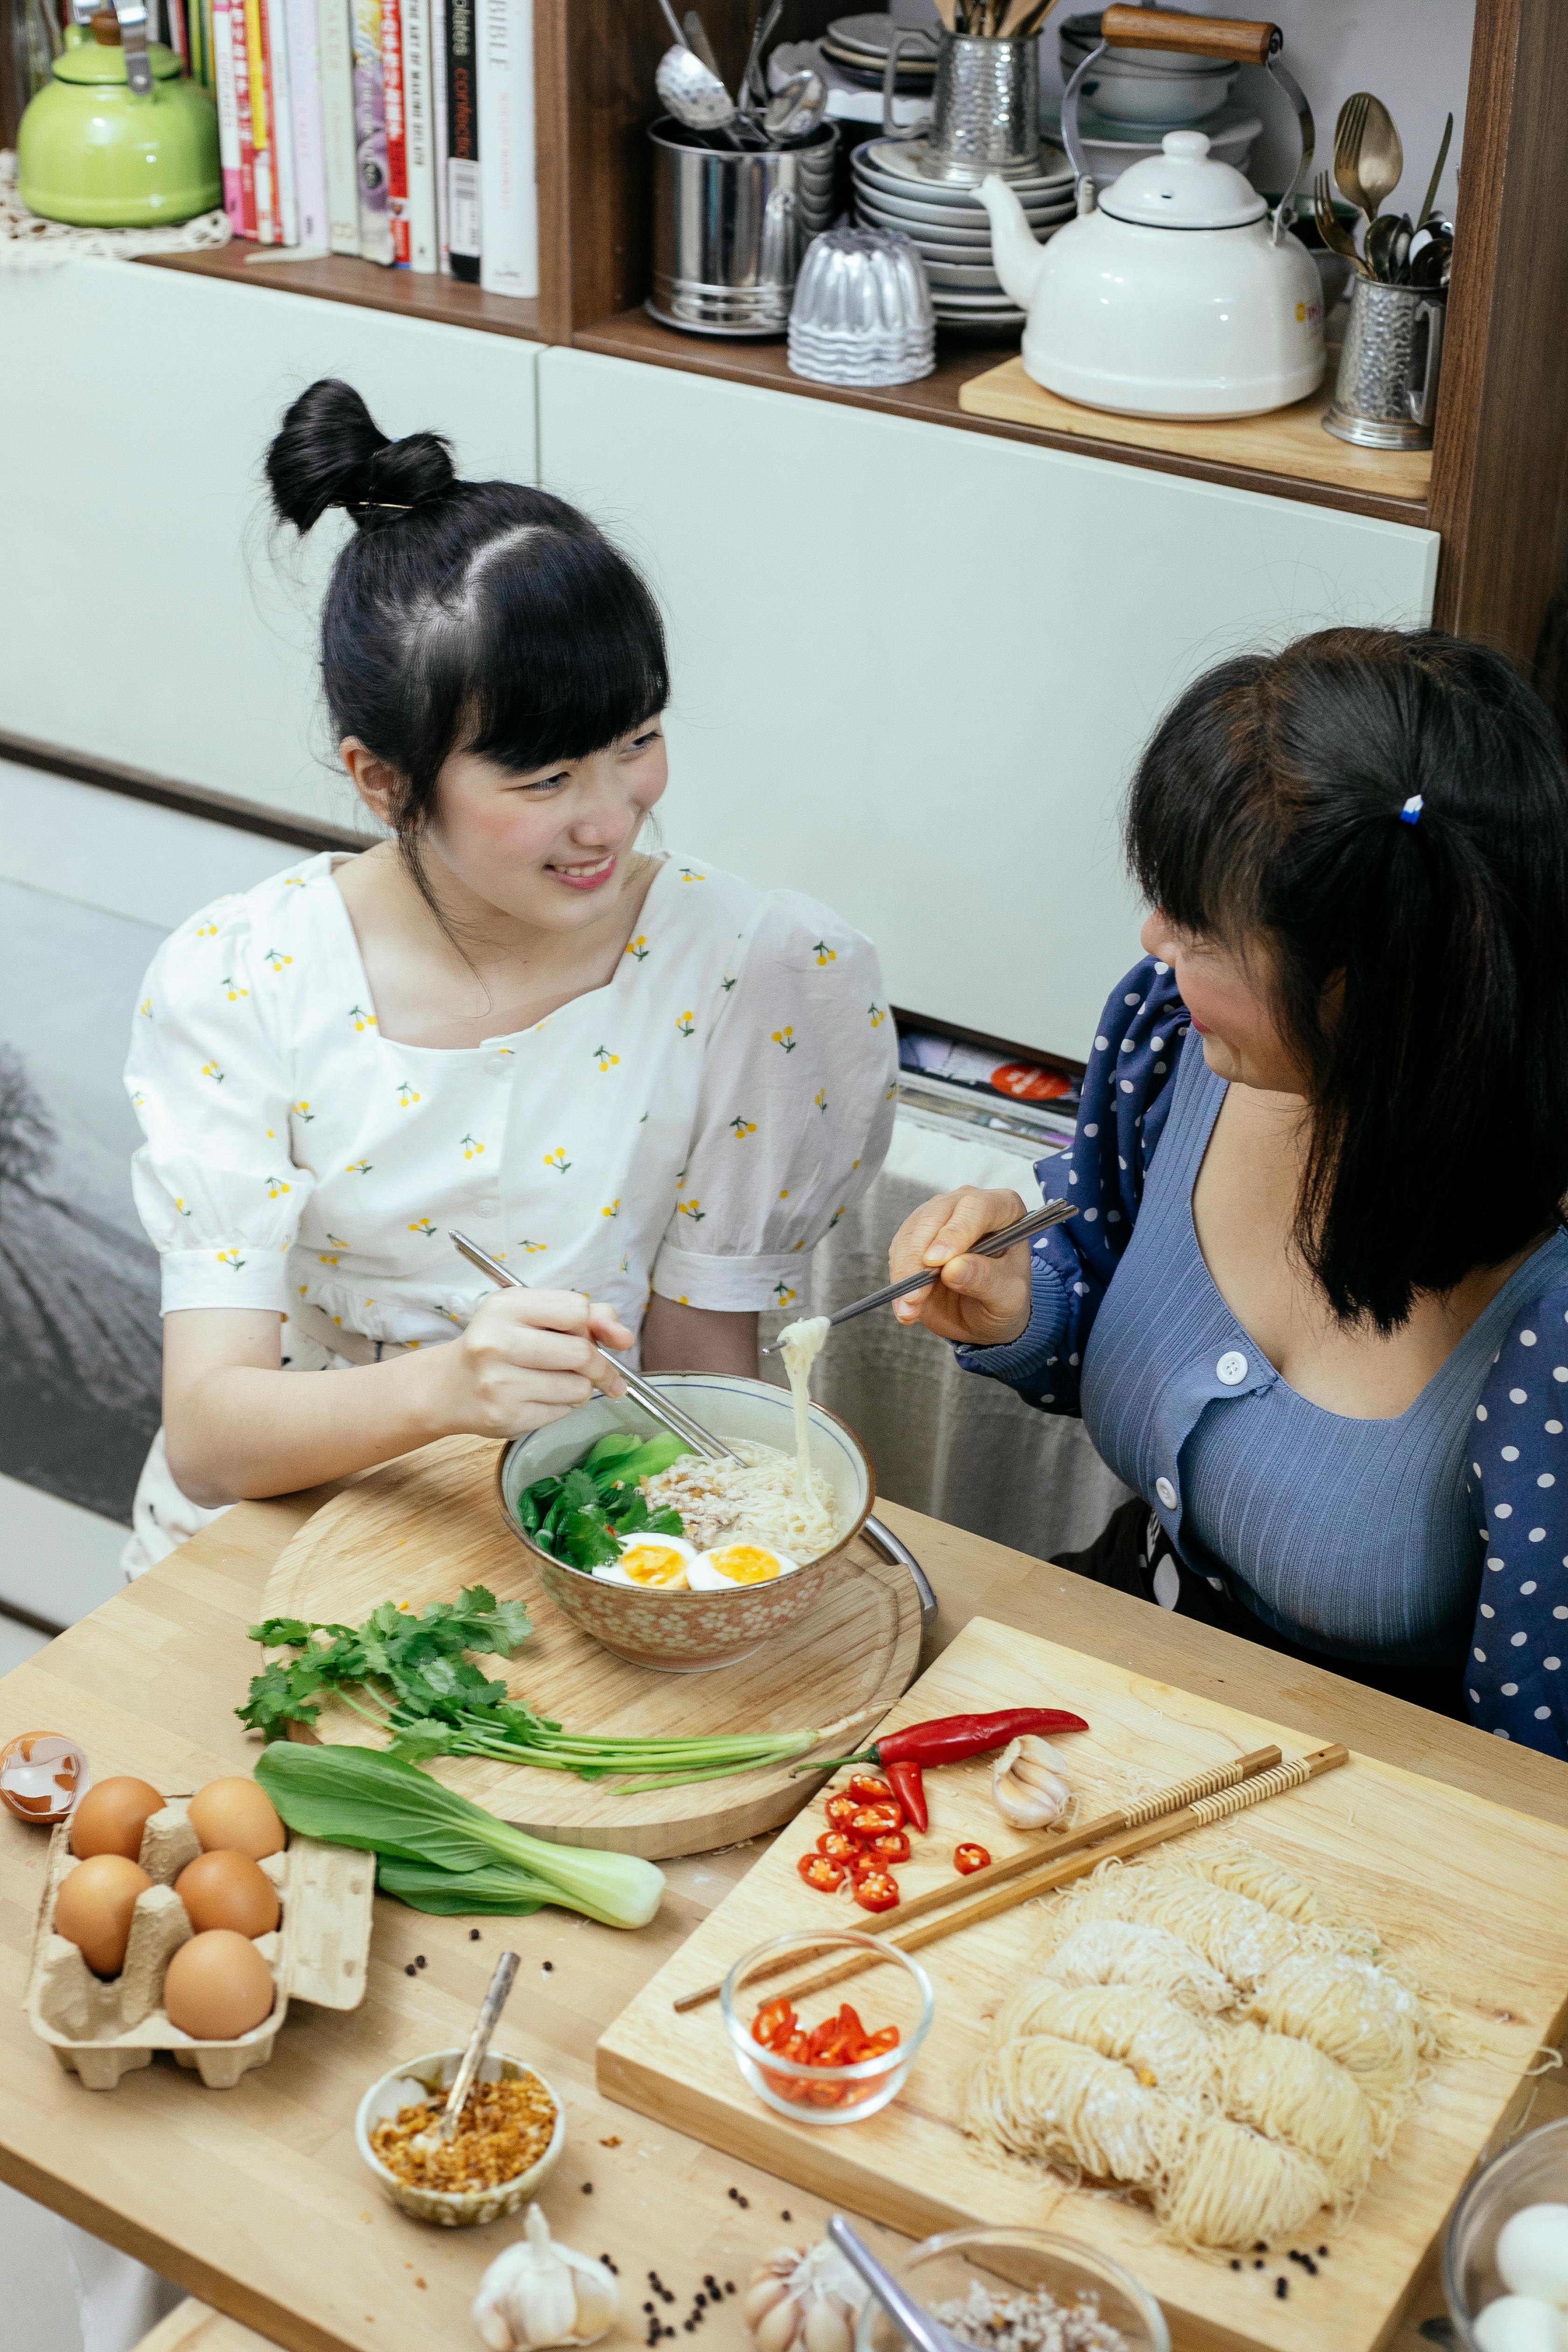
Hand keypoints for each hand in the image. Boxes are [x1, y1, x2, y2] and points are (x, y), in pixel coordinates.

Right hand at [431, 1289, 634, 1439]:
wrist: (449, 1387)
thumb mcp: (532, 1315)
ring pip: (578, 1387)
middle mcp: (497, 1342)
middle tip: (592, 1369)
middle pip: (582, 1352)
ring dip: (579, 1387)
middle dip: (597, 1364)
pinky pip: (562, 1412)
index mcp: (506, 1306)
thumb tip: (623, 1336)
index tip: (592, 1336)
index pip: (577, 1310)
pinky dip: (562, 1406)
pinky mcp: (506, 1416)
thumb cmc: (498, 1344)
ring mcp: (499, 1382)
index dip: (592, 1325)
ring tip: (555, 1381)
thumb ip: (583, 1316)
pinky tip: (538, 1397)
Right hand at [887, 1188, 1032, 1348]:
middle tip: (915, 1295)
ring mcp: (938, 1218)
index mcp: (1003, 1209)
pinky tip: (906, 1306)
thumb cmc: (1004, 1299)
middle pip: (934, 1217)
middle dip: (919, 1258)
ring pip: (910, 1234)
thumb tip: (953, 1268)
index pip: (976, 1208)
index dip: (956, 1232)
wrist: (984, 1315)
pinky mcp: (915, 1236)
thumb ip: (985, 1280)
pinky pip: (898, 1251)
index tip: (937, 1261)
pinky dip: (898, 1279)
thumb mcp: (1007, 1297)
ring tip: (910, 1308)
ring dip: (905, 1272)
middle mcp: (968, 1205)